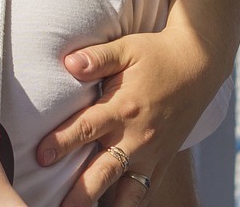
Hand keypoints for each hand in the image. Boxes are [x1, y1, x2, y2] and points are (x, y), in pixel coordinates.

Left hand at [36, 26, 218, 206]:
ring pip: (128, 191)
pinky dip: (131, 202)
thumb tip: (68, 62)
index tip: (41, 156)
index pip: (86, 129)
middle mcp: (137, 136)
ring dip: (107, 204)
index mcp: (123, 108)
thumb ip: (96, 58)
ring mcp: (153, 153)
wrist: (198, 66)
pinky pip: (147, 189)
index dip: (61, 143)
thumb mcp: (126, 49)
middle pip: (104, 172)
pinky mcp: (164, 160)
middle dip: (80, 193)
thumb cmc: (156, 56)